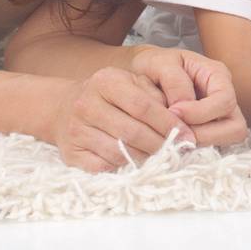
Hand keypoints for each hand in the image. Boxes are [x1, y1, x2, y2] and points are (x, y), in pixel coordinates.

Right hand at [49, 66, 193, 172]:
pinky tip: (136, 163)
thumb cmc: (107, 95)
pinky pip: (104, 166)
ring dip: (145, 158)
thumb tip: (181, 120)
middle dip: (161, 144)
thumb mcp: (130, 82)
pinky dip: (123, 167)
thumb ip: (155, 94)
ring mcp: (76, 130)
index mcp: (105, 81)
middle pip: (132, 131)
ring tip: (161, 157)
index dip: (168, 123)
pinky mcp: (71, 154)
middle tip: (179, 150)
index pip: (143, 106)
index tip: (187, 135)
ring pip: (119, 152)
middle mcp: (87, 104)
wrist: (63, 108)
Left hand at [129, 45, 248, 146]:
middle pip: (235, 128)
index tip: (173, 111)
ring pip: (225, 142)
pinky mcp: (207, 135)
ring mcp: (218, 119)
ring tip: (172, 136)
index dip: (201, 112)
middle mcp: (224, 98)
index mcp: (217, 75)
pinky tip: (171, 140)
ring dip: (199, 143)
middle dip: (205, 134)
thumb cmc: (153, 65)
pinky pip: (208, 149)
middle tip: (175, 131)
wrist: (142, 75)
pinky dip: (191, 149)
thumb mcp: (160, 63)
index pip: (225, 100)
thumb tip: (182, 110)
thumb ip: (174, 82)